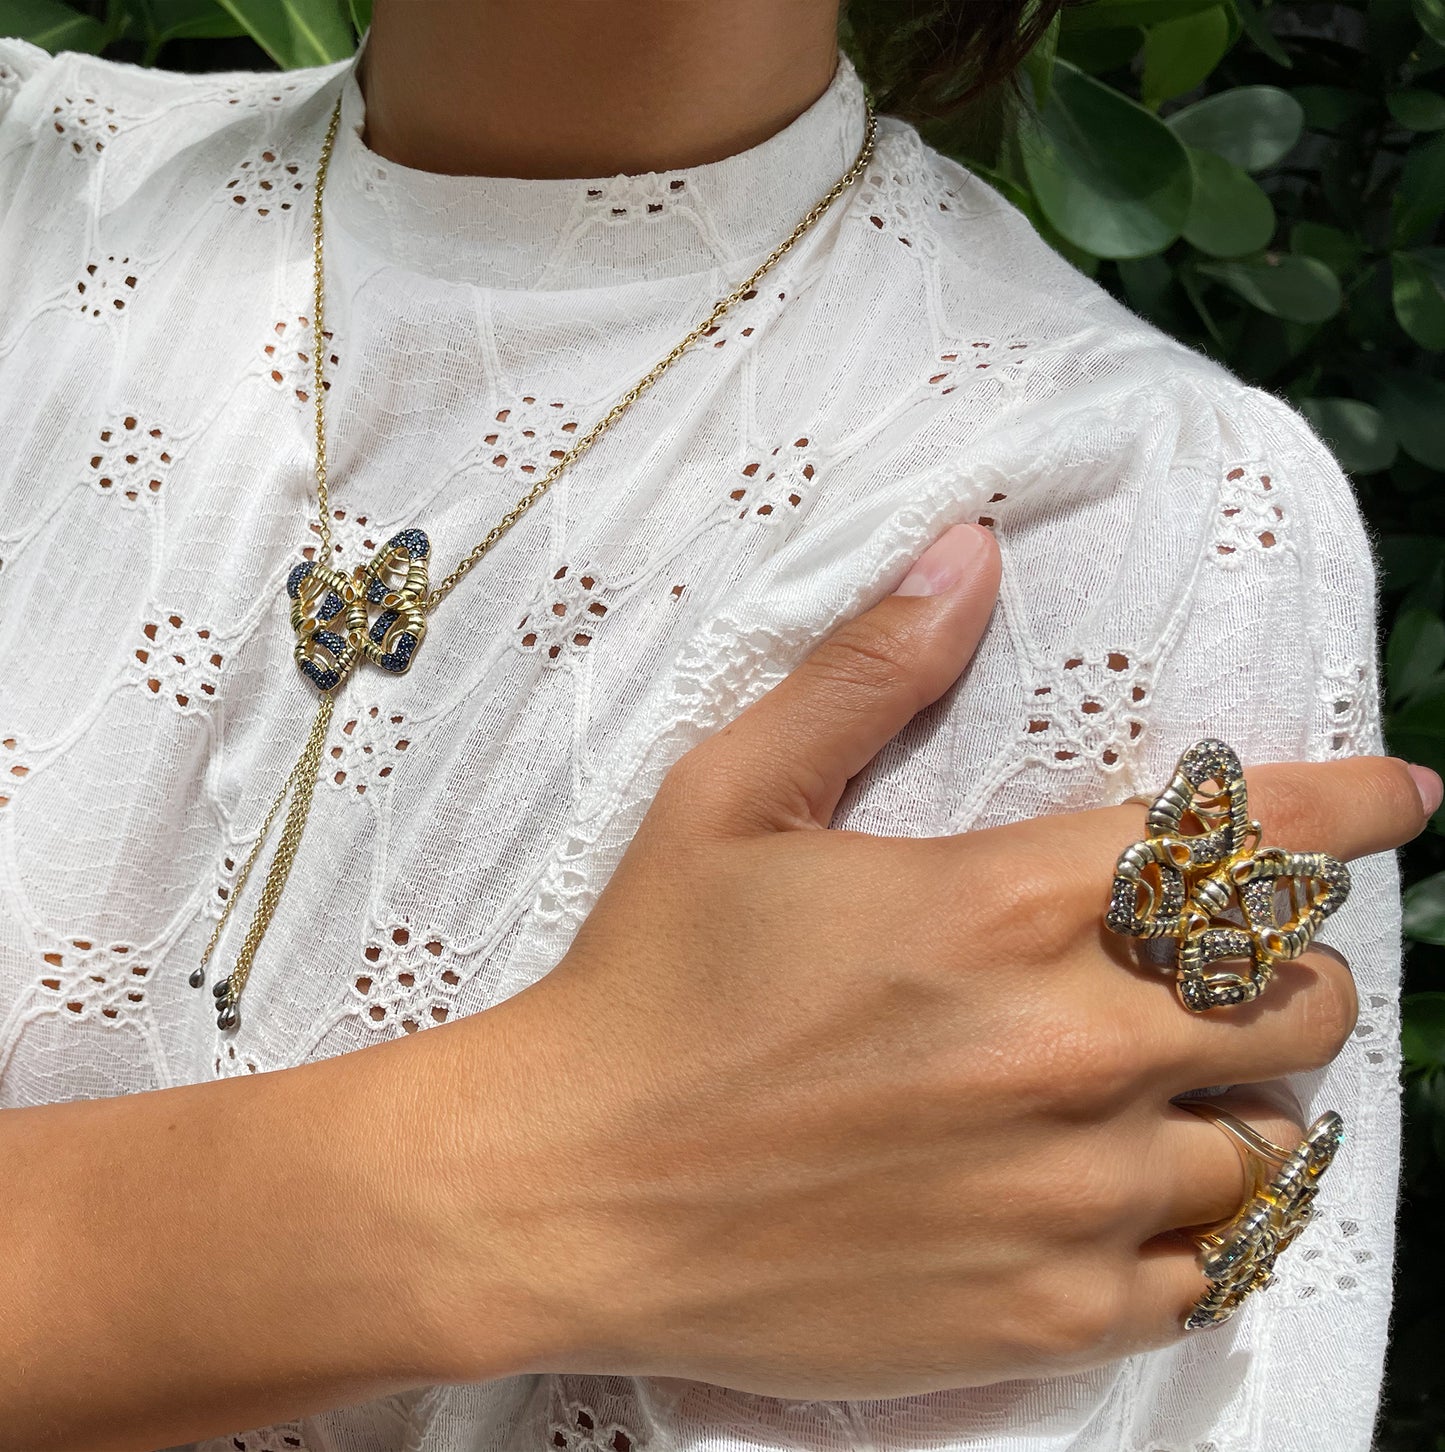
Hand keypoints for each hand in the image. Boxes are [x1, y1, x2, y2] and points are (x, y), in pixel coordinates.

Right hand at [474, 523, 1433, 1399]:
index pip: (1236, 843)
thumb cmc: (646, 982)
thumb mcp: (730, 797)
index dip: (1343, 809)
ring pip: (1262, 1143)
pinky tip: (1115, 1189)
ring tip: (1153, 1081)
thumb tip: (968, 554)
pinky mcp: (1037, 1314)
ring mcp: (1060, 1199)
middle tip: (1214, 962)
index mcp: (994, 908)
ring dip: (1231, 1096)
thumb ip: (868, 674)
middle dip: (1282, 965)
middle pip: (1291, 1001)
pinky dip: (1192, 1222)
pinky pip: (1204, 1273)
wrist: (569, 1191)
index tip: (1402, 798)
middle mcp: (1059, 1052)